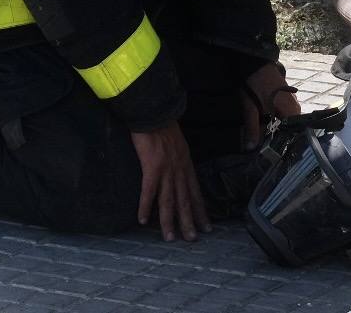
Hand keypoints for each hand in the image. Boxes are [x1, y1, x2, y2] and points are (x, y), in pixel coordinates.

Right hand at [130, 122, 210, 241]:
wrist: (154, 111)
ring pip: (169, 201)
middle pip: (185, 200)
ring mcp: (166, 170)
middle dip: (189, 221)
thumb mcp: (178, 143)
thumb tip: (176, 168)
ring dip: (169, 221)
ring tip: (170, 238)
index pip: (196, 192)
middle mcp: (179, 170)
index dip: (201, 209)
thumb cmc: (163, 124)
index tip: (206, 225)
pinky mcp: (152, 168)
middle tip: (192, 239)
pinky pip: (149, 192)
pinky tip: (143, 220)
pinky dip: (146, 207)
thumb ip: (179, 157)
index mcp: (186, 164)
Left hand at [241, 62, 301, 149]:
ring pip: (285, 122)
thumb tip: (250, 149)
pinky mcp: (287, 98)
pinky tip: (267, 125)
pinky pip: (284, 114)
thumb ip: (252, 128)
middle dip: (277, 137)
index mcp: (291, 112)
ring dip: (276, 129)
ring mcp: (292, 102)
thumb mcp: (251, 108)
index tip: (272, 154)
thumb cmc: (255, 85)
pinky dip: (276, 120)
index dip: (280, 145)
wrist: (255, 62)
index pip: (291, 135)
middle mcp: (295, 108)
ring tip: (265, 137)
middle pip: (288, 130)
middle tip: (266, 147)